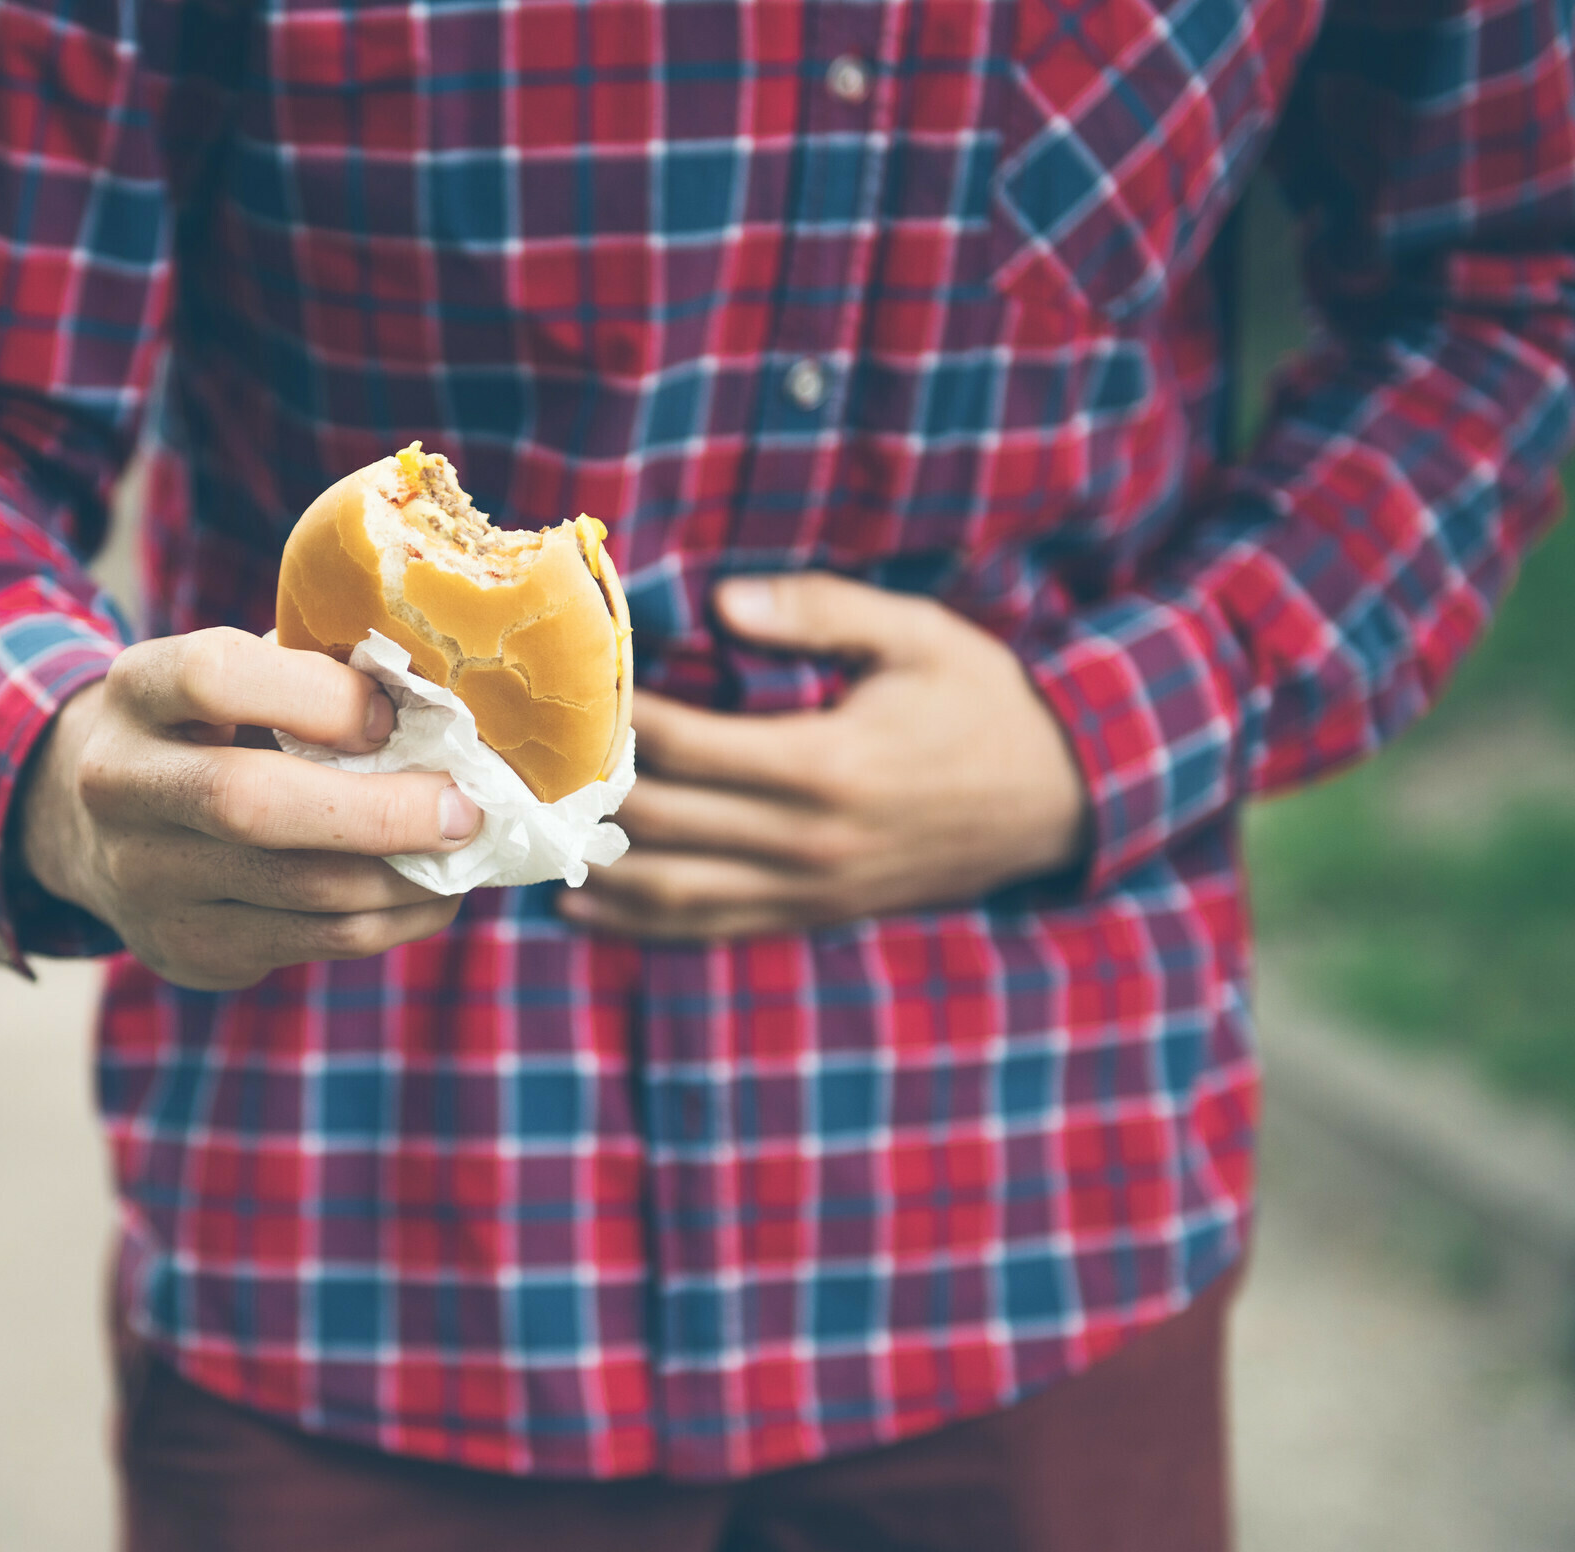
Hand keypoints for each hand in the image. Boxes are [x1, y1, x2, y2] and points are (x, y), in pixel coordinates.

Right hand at [20, 627, 479, 988]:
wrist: (99, 828)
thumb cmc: (209, 730)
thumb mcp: (235, 678)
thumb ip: (313, 674)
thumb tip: (441, 705)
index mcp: (137, 690)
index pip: (215, 676)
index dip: (319, 697)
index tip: (389, 714)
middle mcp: (121, 786)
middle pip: (251, 803)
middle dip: (381, 811)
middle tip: (464, 809)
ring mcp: (144, 878)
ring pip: (301, 889)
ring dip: (406, 877)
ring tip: (465, 853)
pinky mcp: (187, 948)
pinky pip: (314, 942)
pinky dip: (392, 920)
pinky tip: (429, 896)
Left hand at [559, 573, 1088, 940]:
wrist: (1061, 802)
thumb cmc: (984, 705)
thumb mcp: (918, 636)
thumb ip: (817, 612)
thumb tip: (720, 599)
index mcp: (824, 764)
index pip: (682, 744)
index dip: (610, 719)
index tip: (558, 688)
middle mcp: (804, 840)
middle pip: (656, 822)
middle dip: (578, 793)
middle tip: (513, 761)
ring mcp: (805, 890)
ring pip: (668, 892)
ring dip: (591, 867)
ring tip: (529, 832)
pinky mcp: (810, 915)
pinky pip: (706, 928)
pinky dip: (635, 922)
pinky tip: (580, 903)